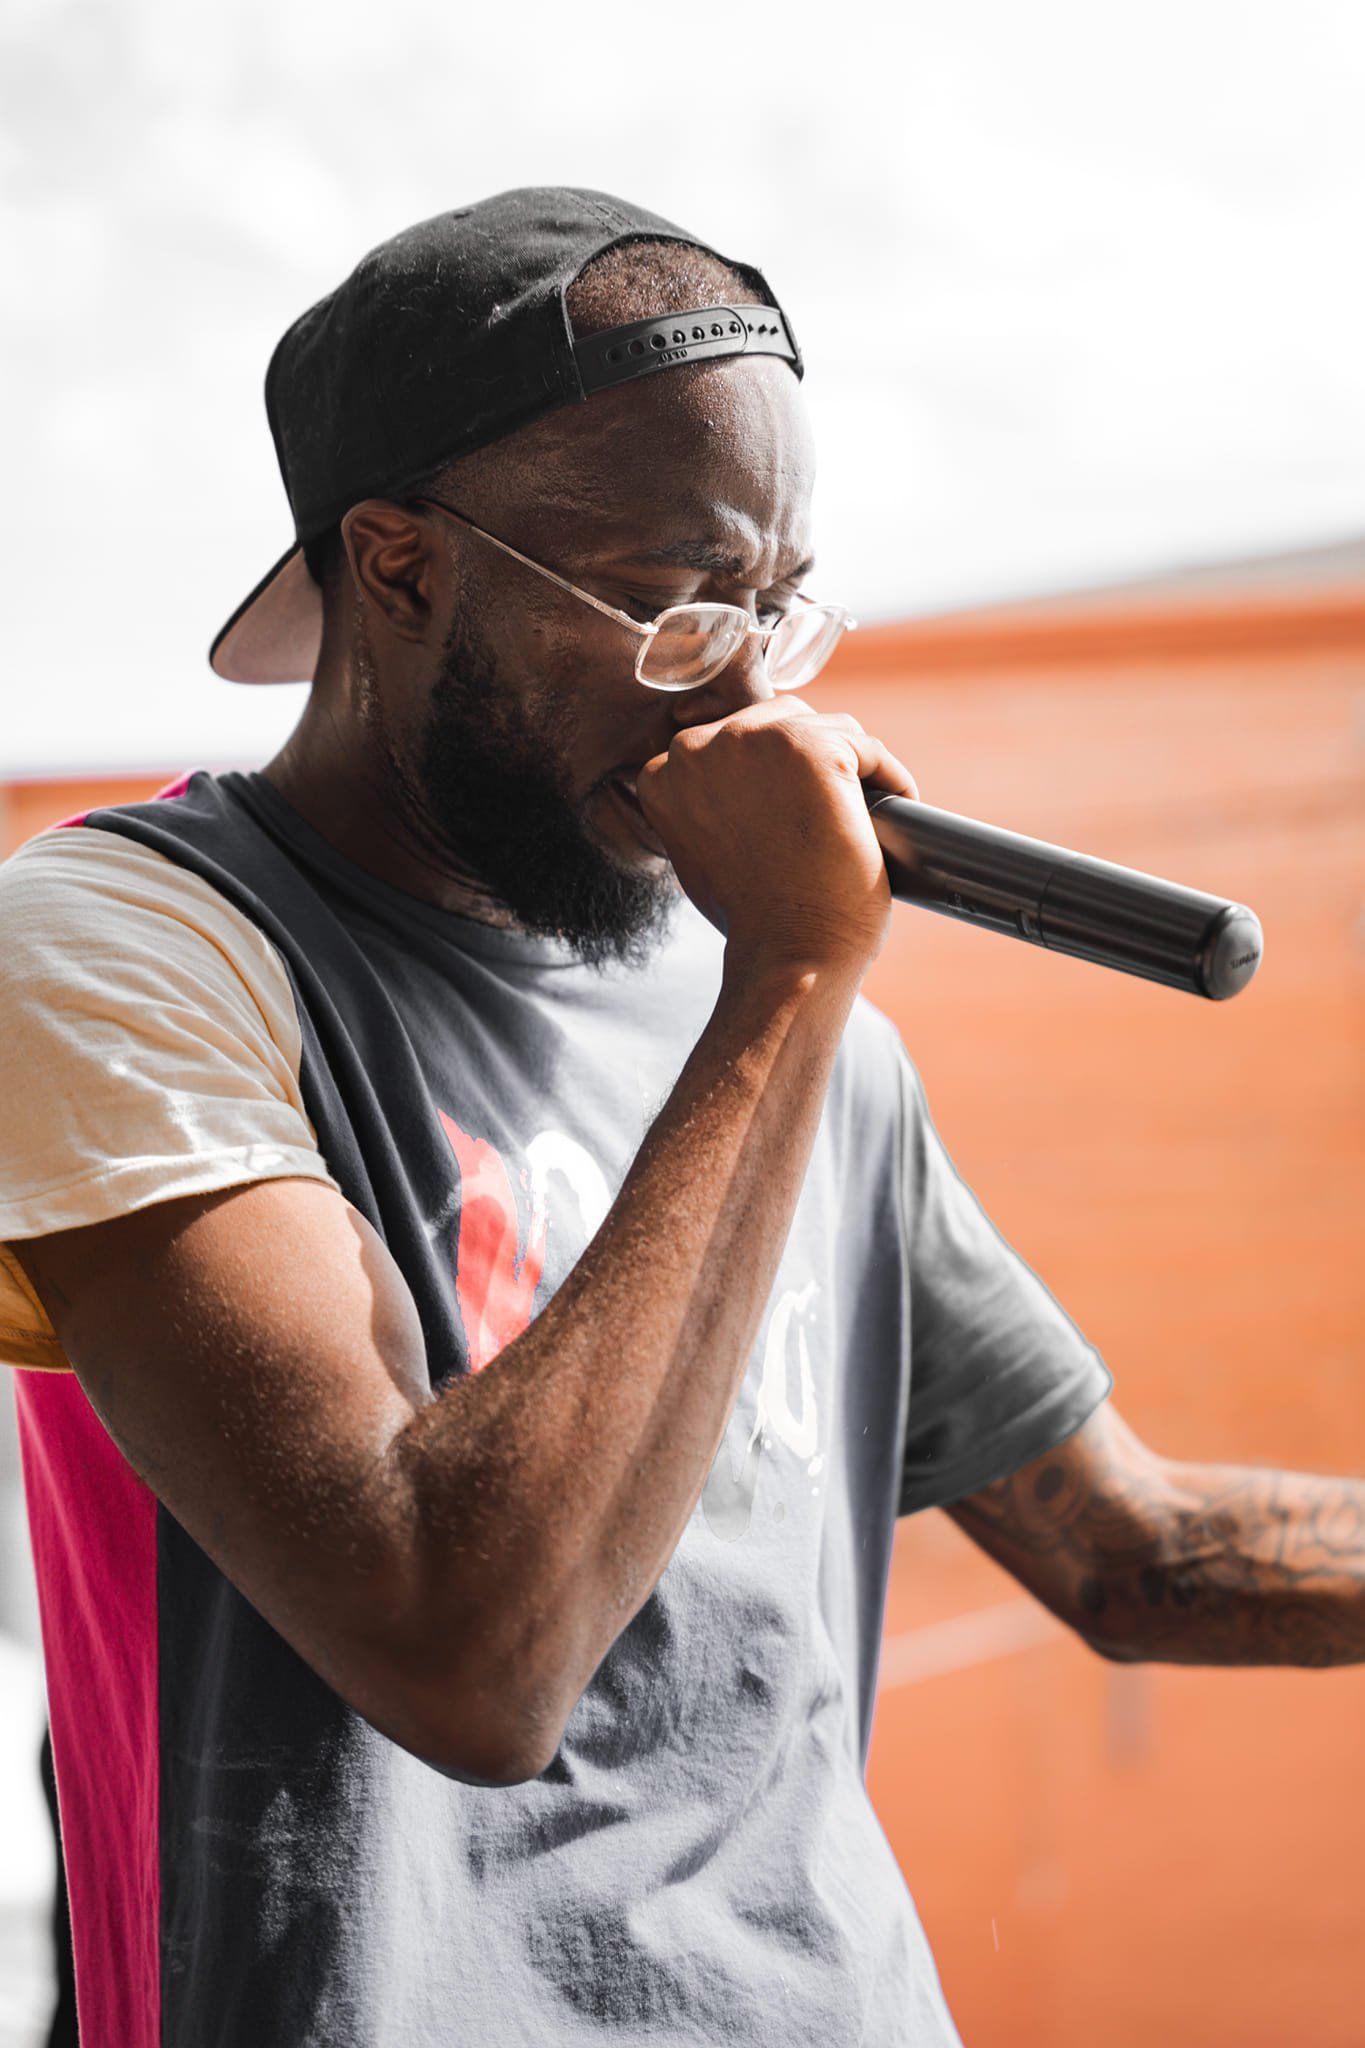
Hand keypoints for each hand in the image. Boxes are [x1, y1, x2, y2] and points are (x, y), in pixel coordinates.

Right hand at [636, 697, 918, 973]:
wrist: (788, 952)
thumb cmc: (753, 918)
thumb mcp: (703, 848)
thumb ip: (710, 801)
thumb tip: (751, 782)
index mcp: (665, 769)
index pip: (734, 737)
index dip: (772, 769)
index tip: (795, 803)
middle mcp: (701, 744)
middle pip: (780, 720)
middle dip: (811, 758)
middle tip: (832, 807)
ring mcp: (757, 741)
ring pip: (827, 727)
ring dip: (852, 764)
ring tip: (861, 809)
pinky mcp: (816, 750)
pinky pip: (869, 748)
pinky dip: (890, 777)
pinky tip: (896, 805)